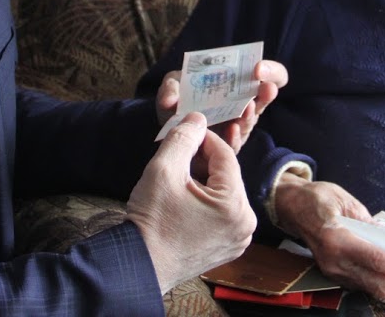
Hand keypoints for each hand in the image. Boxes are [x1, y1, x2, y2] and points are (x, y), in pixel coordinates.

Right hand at [127, 112, 255, 293]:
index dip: (203, 138)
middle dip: (203, 161)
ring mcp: (238, 239)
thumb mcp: (163, 169)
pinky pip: (222, 213)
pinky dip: (206, 201)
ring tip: (177, 179)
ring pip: (224, 192)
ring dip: (204, 180)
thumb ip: (183, 137)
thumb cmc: (151, 220)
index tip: (184, 131)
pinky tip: (183, 200)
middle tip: (177, 155)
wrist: (139, 265)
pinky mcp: (228, 248)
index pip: (225, 155)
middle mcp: (245, 224)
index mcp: (235, 205)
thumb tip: (197, 119)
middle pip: (227, 175)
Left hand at [155, 60, 287, 152]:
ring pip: (250, 121)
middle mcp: (245, 103)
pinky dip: (233, 138)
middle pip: (266, 98)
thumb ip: (171, 87)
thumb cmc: (178, 97)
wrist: (168, 123)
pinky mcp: (226, 148)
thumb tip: (171, 102)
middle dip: (265, 94)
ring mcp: (238, 125)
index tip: (258, 68)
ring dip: (249, 116)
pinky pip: (234, 145)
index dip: (272, 71)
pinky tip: (230, 131)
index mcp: (240, 82)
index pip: (272, 76)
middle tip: (264, 89)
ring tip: (246, 109)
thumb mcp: (174, 84)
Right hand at [273, 174, 384, 303]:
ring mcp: (332, 270)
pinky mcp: (333, 273)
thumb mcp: (346, 200)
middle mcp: (334, 261)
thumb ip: (370, 222)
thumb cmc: (317, 198)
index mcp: (337, 239)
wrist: (290, 206)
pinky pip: (362, 284)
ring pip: (370, 288)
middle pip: (377, 284)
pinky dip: (381, 284)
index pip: (377, 261)